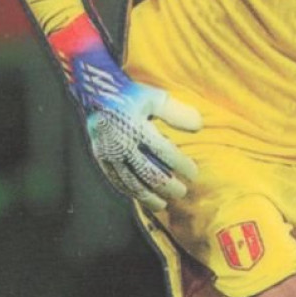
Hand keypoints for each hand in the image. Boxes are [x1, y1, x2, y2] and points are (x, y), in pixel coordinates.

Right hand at [49, 14, 200, 209]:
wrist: (96, 91)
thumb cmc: (131, 94)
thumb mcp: (155, 98)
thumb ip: (176, 112)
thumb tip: (199, 126)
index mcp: (137, 127)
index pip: (164, 152)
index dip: (181, 166)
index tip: (194, 174)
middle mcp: (122, 144)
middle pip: (148, 172)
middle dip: (167, 185)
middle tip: (182, 192)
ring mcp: (109, 154)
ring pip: (130, 182)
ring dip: (148, 196)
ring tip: (164, 205)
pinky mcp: (101, 158)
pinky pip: (116, 180)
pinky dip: (130, 192)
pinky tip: (141, 198)